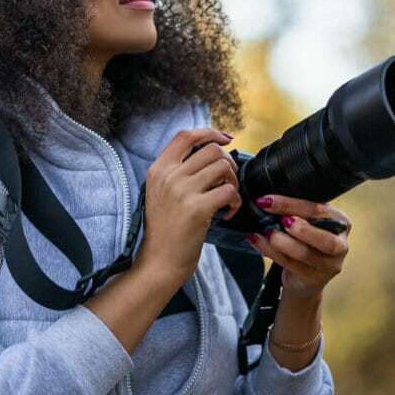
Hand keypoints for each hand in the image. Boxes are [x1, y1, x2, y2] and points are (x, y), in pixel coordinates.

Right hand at [134, 129, 241, 283]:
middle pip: (211, 149)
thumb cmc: (164, 230)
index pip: (186, 136)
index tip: (226, 138)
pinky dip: (236, 201)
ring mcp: (182, 191)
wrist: (158, 261)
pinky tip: (228, 213)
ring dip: (234, 181)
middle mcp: (169, 176)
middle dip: (228, 161)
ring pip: (223, 167)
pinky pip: (229, 191)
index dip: (209, 132)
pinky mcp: (197, 209)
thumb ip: (177, 172)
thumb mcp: (160, 192)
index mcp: (158, 169)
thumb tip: (209, 153)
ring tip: (228, 197)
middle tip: (229, 179)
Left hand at [247, 196, 350, 298]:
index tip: (268, 200)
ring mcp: (329, 266)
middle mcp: (341, 245)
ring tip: (268, 233)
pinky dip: (269, 250)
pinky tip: (256, 239)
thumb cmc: (306, 238)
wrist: (305, 275)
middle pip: (326, 239)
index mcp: (341, 223)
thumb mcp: (307, 220)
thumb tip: (270, 196)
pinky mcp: (313, 280)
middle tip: (282, 221)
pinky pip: (289, 264)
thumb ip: (298, 209)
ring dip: (282, 242)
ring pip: (306, 254)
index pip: (319, 210)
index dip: (292, 205)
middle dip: (302, 229)